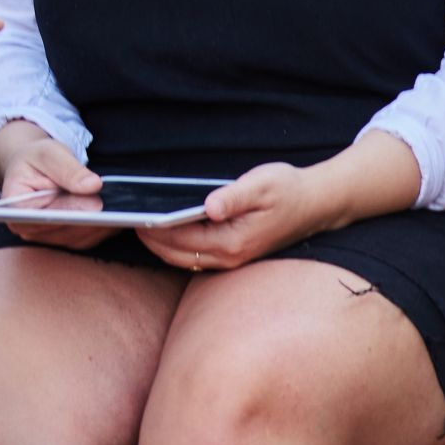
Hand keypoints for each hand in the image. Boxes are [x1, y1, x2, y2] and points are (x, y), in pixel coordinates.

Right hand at [0, 122, 111, 251]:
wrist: (35, 167)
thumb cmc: (36, 159)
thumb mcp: (48, 153)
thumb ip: (68, 169)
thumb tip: (92, 185)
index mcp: (15, 210)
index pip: (42, 217)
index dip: (68, 212)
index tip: (94, 205)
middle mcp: (30, 229)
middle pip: (64, 230)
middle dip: (91, 219)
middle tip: (116, 209)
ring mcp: (49, 237)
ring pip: (80, 237)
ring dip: (102, 226)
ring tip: (124, 213)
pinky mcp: (67, 237)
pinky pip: (89, 237)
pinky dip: (105, 227)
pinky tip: (121, 216)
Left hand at [138, 132, 422, 272]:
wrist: (317, 205)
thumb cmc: (290, 190)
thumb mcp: (263, 184)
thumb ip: (234, 196)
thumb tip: (209, 205)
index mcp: (233, 241)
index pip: (182, 238)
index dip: (156, 229)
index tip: (135, 216)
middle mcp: (231, 257)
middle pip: (178, 254)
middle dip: (151, 241)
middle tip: (127, 222)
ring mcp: (232, 260)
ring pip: (185, 258)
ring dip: (161, 246)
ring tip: (139, 227)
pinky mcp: (234, 255)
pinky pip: (196, 256)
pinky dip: (177, 247)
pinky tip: (164, 232)